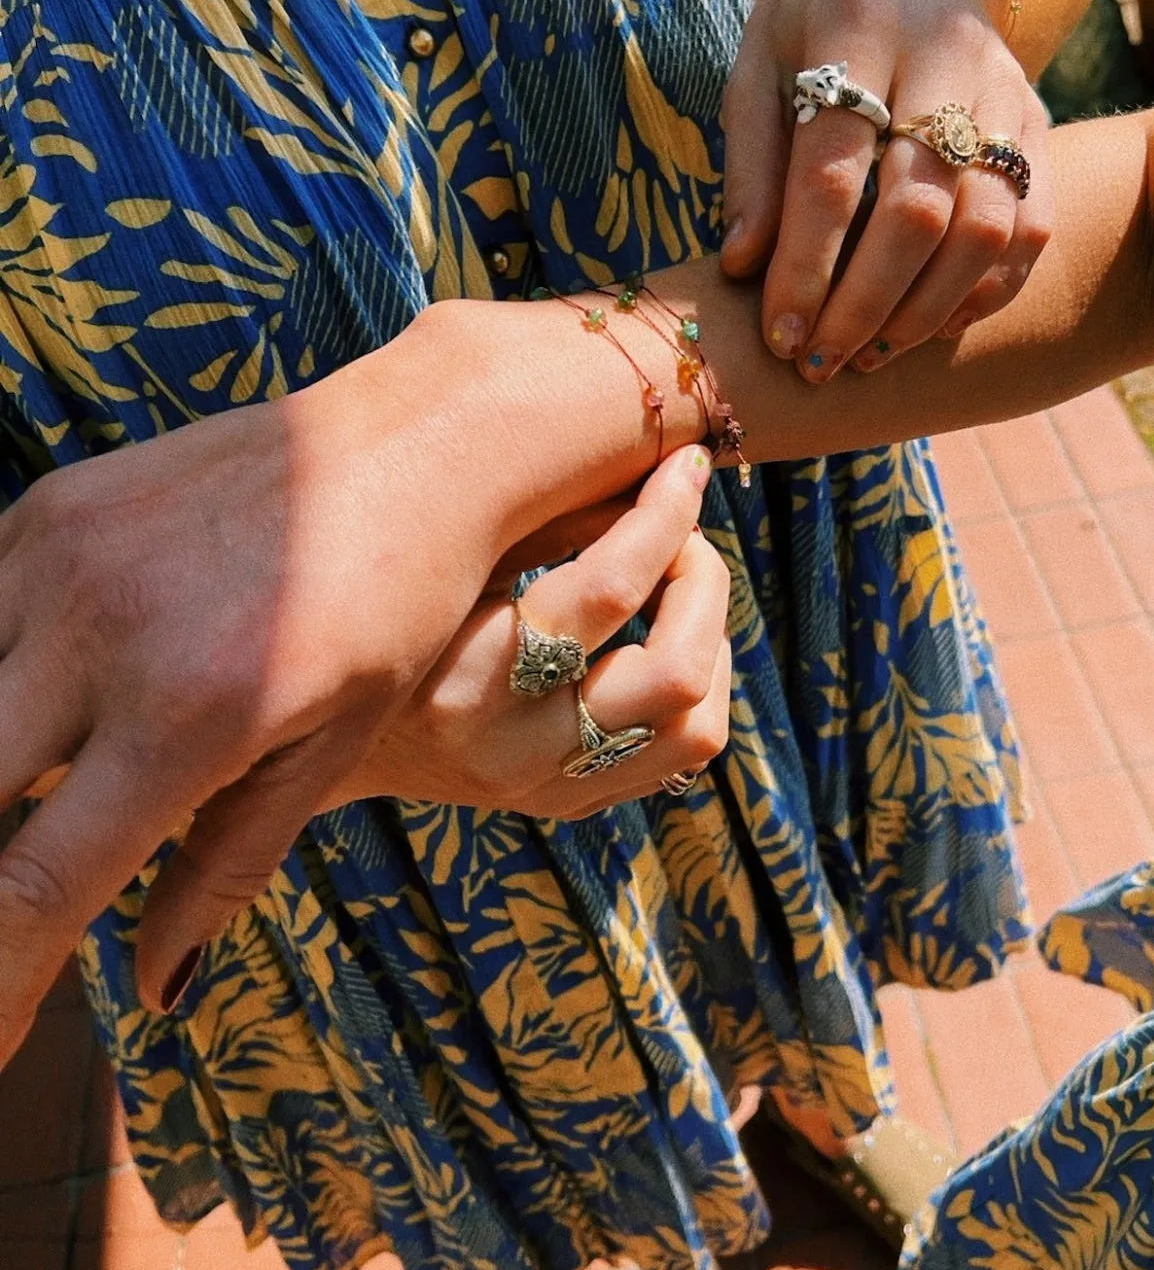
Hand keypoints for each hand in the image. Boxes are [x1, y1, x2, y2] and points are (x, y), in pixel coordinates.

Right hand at [0, 303, 700, 1062]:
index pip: (31, 888)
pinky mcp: (46, 510)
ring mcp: (60, 560)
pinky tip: (41, 704)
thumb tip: (153, 995)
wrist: (416, 442)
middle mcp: (103, 635)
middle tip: (17, 908)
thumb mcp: (331, 744)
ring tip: (51, 792)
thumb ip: (225, 867)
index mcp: (189, 716)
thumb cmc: (399, 606)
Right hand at [331, 448, 729, 816]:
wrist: (324, 738)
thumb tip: (649, 480)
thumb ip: (541, 522)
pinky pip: (680, 755)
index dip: (665, 517)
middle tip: (685, 535)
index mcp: (468, 675)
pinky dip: (698, 687)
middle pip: (675, 672)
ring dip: (713, 641)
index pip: (610, 591)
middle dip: (703, 582)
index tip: (685, 466)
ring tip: (681, 589)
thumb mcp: (445, 561)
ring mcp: (548, 787)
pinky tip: (669, 636)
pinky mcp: (570, 803)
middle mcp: (514, 749)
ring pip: (696, 729)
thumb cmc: (386, 615)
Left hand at [720, 0, 1054, 380]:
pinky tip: (931, 327)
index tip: (776, 337)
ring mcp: (1005, 89)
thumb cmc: (815, 21)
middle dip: (863, 305)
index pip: (833, 173)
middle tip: (820, 364)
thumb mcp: (759, 64)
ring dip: (925, 310)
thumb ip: (753, 165)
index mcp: (857, 26)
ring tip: (869, 356)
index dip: (804, 268)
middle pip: (917, 208)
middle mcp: (945, 53)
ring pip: (986, 226)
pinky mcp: (1040, 123)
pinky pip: (1032, 226)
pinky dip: (985, 291)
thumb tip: (745, 269)